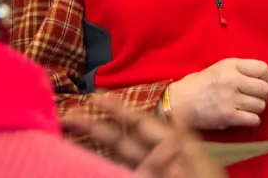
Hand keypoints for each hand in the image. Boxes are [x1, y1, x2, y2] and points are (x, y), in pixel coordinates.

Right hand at [62, 96, 223, 177]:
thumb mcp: (200, 169)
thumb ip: (183, 144)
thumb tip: (176, 117)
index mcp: (174, 150)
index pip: (142, 124)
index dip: (119, 110)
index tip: (97, 97)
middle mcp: (156, 162)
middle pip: (121, 140)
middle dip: (95, 126)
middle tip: (68, 115)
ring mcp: (146, 175)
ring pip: (114, 158)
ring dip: (91, 146)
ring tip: (66, 134)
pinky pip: (115, 171)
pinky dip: (96, 165)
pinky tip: (78, 159)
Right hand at [168, 58, 267, 129]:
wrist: (180, 102)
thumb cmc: (198, 84)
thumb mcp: (219, 68)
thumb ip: (240, 71)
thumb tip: (263, 79)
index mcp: (231, 65)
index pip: (262, 68)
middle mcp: (233, 80)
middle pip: (264, 88)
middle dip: (265, 95)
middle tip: (258, 99)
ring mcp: (232, 99)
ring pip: (261, 105)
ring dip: (258, 108)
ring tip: (248, 108)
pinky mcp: (229, 116)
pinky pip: (254, 119)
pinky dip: (252, 120)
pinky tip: (244, 117)